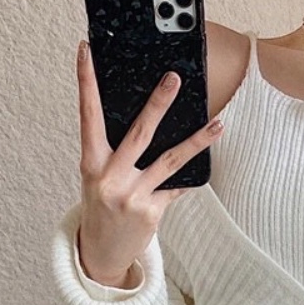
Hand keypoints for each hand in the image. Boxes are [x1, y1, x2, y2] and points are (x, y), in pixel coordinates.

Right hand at [74, 40, 223, 285]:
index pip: (87, 115)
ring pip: (170, 161)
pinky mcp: (152, 212)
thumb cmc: (101, 207)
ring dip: (197, 141)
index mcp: (91, 164)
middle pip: (139, 133)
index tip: (86, 51)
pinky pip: (176, 186)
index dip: (86, 82)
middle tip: (173, 79)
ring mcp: (133, 196)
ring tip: (218, 124)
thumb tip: (144, 119)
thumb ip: (112, 151)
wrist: (101, 253)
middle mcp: (111, 179)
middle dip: (158, 104)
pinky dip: (189, 174)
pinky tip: (204, 163)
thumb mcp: (96, 177)